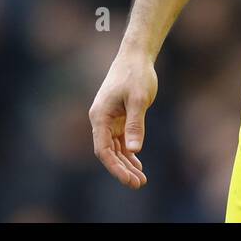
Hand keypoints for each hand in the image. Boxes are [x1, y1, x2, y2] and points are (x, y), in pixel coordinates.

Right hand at [88, 48, 156, 188]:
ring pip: (115, 148)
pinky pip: (121, 140)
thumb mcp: (139, 99)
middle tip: (139, 184)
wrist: (136, 56)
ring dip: (126, 164)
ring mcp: (109, 119)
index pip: (103, 149)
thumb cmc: (136, 75)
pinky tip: (138, 164)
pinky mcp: (119, 117)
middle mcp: (101, 120)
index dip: (114, 167)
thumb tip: (134, 150)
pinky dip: (129, 153)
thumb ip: (136, 124)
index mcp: (100, 116)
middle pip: (108, 152)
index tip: (129, 179)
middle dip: (122, 169)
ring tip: (140, 179)